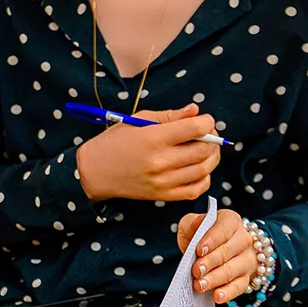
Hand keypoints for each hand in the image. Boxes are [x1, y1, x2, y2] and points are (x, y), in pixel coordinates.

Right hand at [76, 104, 218, 202]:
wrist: (95, 170)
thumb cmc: (116, 141)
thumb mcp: (139, 120)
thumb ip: (170, 116)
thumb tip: (195, 111)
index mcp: (153, 138)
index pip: (194, 129)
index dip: (207, 122)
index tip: (206, 120)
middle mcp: (160, 161)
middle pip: (203, 150)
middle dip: (212, 138)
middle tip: (207, 133)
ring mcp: (163, 181)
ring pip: (204, 170)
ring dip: (211, 157)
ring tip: (205, 149)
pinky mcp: (163, 195)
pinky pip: (196, 190)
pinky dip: (204, 178)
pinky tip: (198, 169)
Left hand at [178, 209, 257, 303]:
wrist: (215, 248)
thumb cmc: (202, 234)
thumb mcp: (193, 224)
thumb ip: (192, 223)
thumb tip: (197, 225)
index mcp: (230, 221)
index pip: (223, 229)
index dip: (211, 240)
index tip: (199, 250)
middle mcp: (243, 238)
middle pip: (228, 251)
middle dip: (210, 262)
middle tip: (196, 271)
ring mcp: (248, 259)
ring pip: (233, 270)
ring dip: (215, 278)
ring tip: (200, 285)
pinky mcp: (247, 277)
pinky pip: (239, 286)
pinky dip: (227, 292)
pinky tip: (216, 296)